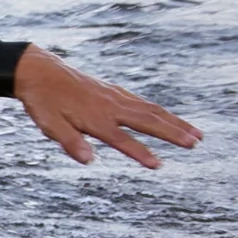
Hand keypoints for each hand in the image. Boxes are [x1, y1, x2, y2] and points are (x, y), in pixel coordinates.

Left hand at [13, 45, 200, 168]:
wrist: (41, 72)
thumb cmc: (44, 102)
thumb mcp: (49, 125)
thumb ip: (70, 142)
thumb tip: (88, 160)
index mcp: (95, 118)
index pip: (123, 140)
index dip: (141, 153)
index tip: (160, 165)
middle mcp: (111, 106)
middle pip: (148, 120)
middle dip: (173, 132)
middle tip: (196, 143)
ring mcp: (115, 96)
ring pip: (152, 109)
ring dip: (175, 121)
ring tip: (196, 133)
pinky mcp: (114, 90)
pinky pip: (142, 102)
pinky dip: (160, 110)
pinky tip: (169, 117)